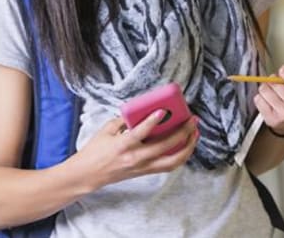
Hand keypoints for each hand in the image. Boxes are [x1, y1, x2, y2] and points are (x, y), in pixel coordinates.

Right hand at [76, 111, 198, 189]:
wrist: (89, 174)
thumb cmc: (95, 150)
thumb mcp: (106, 130)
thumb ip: (124, 120)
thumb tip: (141, 111)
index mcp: (123, 145)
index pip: (141, 133)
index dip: (152, 121)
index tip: (163, 111)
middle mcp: (135, 158)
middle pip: (164, 147)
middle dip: (182, 133)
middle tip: (191, 120)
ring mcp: (142, 167)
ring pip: (172, 161)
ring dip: (187, 148)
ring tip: (194, 134)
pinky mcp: (145, 172)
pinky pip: (168, 166)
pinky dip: (180, 156)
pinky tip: (185, 145)